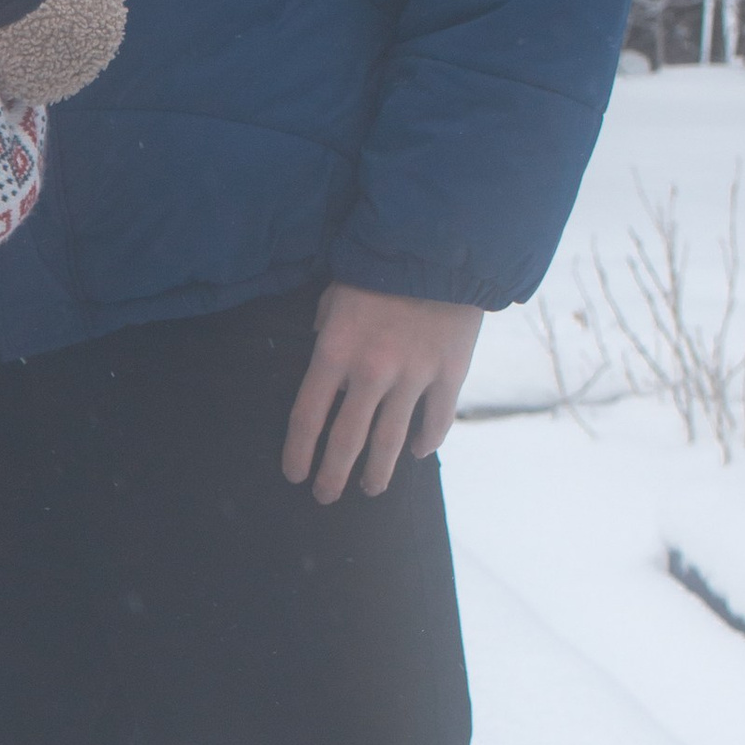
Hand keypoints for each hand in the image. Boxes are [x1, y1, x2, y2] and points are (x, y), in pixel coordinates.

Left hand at [281, 284, 483, 503]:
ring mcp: (413, 376)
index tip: (294, 475)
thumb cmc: (379, 268)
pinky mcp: (450, 373)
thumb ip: (325, 331)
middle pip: (347, 440)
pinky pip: (437, 419)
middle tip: (325, 496)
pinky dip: (427, 440)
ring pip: (391, 440)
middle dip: (333, 474)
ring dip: (378, 471)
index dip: (298, 451)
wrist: (441, 247)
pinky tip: (416, 453)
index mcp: (334, 352)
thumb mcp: (335, 295)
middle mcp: (371, 372)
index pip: (308, 416)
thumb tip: (324, 358)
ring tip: (370, 489)